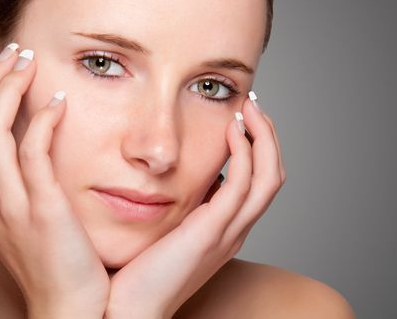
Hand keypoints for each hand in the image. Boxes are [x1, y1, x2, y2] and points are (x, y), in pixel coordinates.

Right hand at [0, 44, 109, 317]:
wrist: (66, 306)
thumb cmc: (52, 257)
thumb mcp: (23, 213)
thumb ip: (18, 176)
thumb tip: (31, 133)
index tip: (0, 67)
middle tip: (14, 52)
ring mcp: (9, 204)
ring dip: (7, 88)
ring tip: (29, 63)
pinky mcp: (42, 210)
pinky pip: (33, 153)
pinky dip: (42, 120)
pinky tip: (59, 101)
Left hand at [105, 96, 285, 318]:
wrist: (131, 309)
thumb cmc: (143, 271)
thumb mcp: (172, 232)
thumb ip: (186, 208)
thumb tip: (185, 179)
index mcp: (227, 229)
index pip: (259, 182)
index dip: (259, 148)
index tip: (242, 118)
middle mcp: (236, 230)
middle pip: (272, 175)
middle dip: (268, 136)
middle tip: (252, 105)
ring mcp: (228, 232)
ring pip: (267, 177)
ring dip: (263, 138)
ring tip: (248, 108)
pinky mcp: (211, 232)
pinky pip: (240, 185)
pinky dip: (243, 153)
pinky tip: (231, 130)